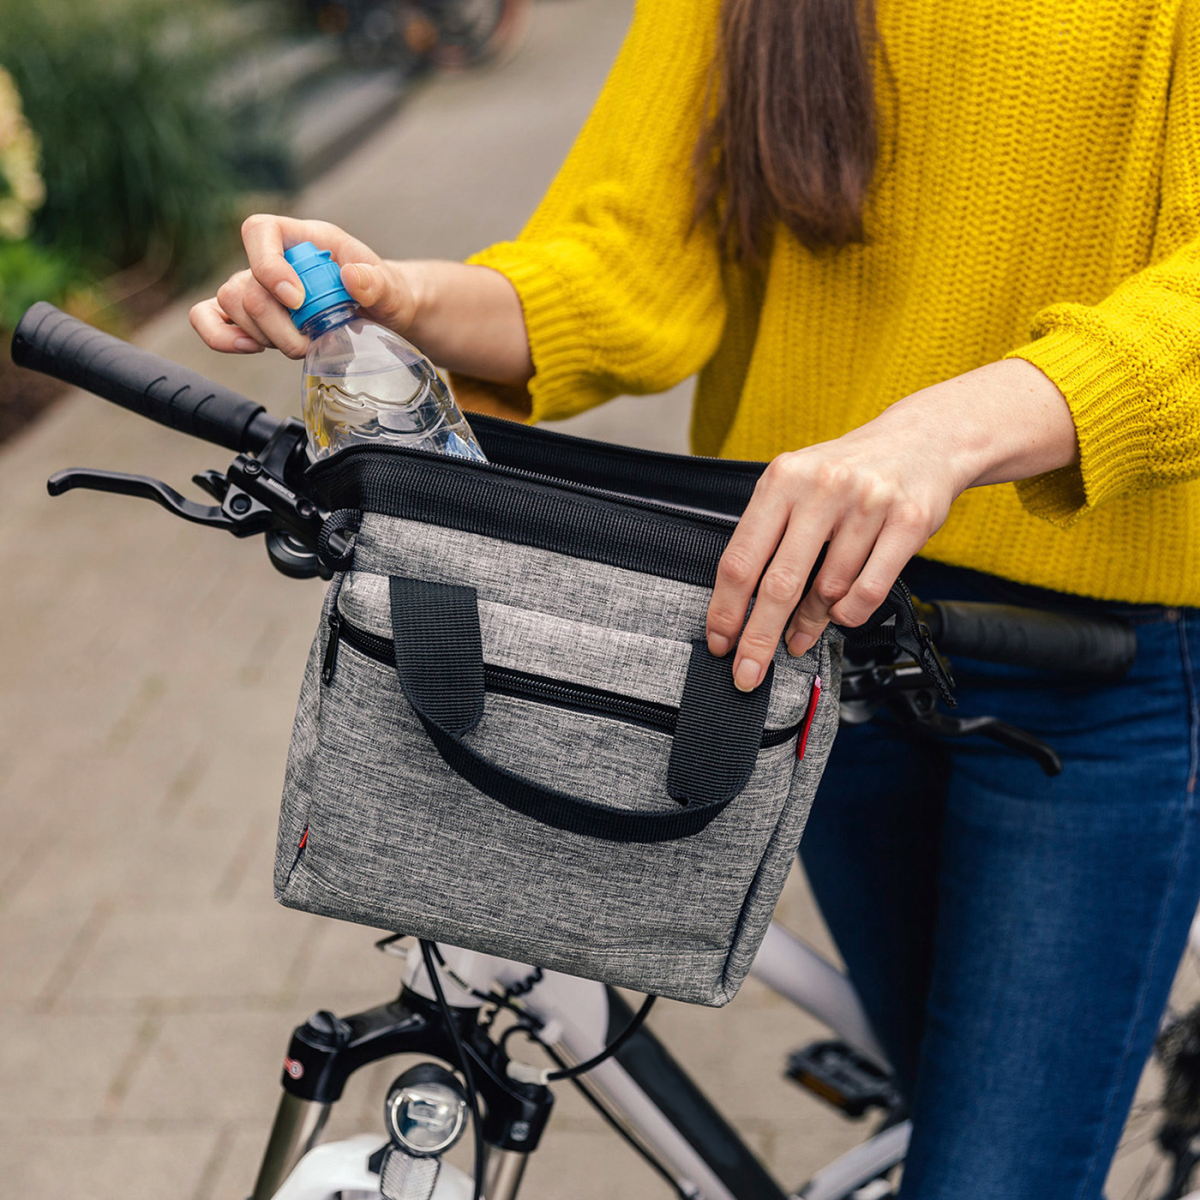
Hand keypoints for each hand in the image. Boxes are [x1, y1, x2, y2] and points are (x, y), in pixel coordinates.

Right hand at [190, 214, 416, 358]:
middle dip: (276, 324)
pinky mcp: (250, 316)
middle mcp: (275, 260)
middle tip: (310, 341)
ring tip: (301, 344)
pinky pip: (209, 317)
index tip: (297, 300)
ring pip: (229, 304)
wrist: (382, 315)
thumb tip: (352, 277)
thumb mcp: (391, 289)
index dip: (268, 266)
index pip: (260, 231)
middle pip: (244, 283)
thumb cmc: (383, 294)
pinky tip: (252, 347)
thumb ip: (377, 283)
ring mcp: (258, 287)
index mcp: (305, 239)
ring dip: (264, 335)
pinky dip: (221, 336)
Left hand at [705, 360, 1079, 689]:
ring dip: (811, 623)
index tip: (720, 641)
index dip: (726, 608)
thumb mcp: (799, 487)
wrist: (924, 440)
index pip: (741, 557)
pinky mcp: (906, 523)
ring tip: (801, 633)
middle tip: (748, 672)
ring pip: (827, 590)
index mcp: (782, 479)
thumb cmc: (850, 471)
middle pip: (779, 583)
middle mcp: (821, 488)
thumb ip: (772, 538)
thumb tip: (747, 610)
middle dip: (758, 638)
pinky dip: (850, 614)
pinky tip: (841, 614)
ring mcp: (866, 504)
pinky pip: (868, 591)